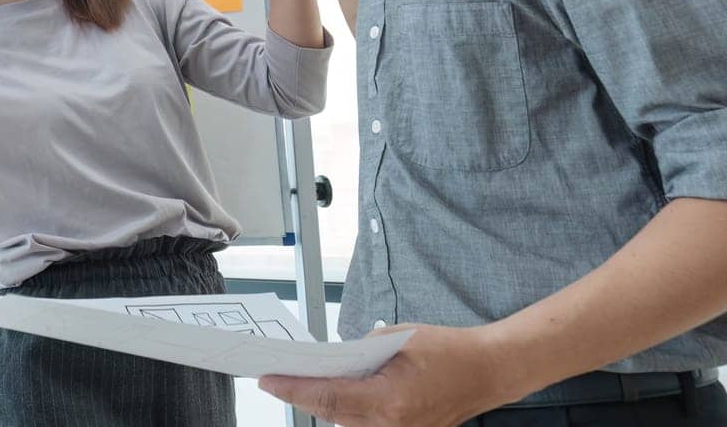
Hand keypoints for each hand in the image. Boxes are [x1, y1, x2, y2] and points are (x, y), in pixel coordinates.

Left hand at [259, 324, 518, 426]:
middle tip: (273, 377)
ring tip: (294, 381)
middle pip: (331, 413)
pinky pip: (363, 423)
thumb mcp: (398, 337)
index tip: (266, 379)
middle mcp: (393, 426)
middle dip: (300, 395)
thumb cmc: (450, 351)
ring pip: (345, 421)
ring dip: (321, 403)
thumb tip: (333, 360)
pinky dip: (344, 408)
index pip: (328, 396)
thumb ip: (359, 350)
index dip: (292, 389)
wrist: (489, 371)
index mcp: (390, 401)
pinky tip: (330, 391)